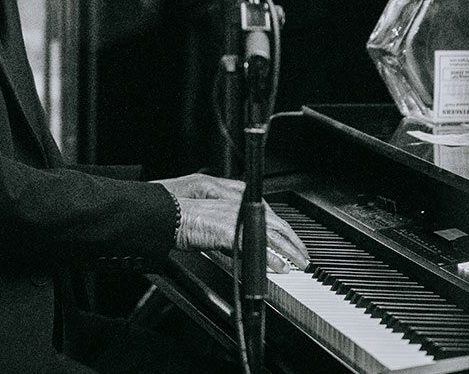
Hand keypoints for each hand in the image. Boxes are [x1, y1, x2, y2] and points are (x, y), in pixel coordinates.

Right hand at [155, 174, 309, 271]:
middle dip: (293, 242)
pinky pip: (255, 247)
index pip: (268, 215)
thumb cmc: (180, 216)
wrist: (165, 215)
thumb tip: (245, 247)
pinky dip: (270, 259)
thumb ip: (230, 233)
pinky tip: (279, 269)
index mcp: (234, 199)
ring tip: (298, 264)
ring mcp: (235, 217)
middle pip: (276, 223)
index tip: (292, 244)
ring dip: (289, 251)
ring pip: (271, 235)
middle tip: (303, 257)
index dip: (284, 231)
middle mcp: (237, 204)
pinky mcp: (229, 231)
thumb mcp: (211, 223)